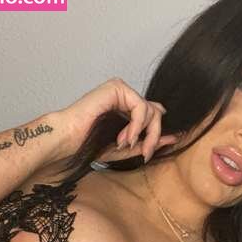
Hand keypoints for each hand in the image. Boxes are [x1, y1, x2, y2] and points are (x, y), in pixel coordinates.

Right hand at [53, 77, 178, 163]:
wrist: (69, 141)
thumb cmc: (90, 145)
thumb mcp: (126, 149)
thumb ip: (147, 142)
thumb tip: (173, 137)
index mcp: (126, 109)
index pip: (154, 116)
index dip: (156, 134)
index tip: (149, 153)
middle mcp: (125, 98)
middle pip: (156, 113)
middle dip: (154, 136)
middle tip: (145, 153)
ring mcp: (121, 91)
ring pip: (151, 110)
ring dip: (144, 133)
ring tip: (125, 145)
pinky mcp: (116, 87)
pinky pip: (140, 106)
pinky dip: (136, 125)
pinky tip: (125, 137)